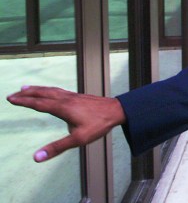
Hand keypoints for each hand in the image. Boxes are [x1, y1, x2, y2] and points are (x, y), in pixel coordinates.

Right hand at [6, 86, 125, 161]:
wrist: (117, 110)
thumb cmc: (99, 125)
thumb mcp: (78, 140)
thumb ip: (57, 148)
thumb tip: (37, 157)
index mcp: (63, 108)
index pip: (38, 104)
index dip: (24, 101)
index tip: (10, 99)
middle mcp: (66, 99)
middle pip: (42, 94)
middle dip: (26, 94)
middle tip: (12, 94)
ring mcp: (72, 96)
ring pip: (50, 90)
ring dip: (37, 89)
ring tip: (26, 88)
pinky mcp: (78, 96)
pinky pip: (59, 90)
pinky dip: (49, 89)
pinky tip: (49, 92)